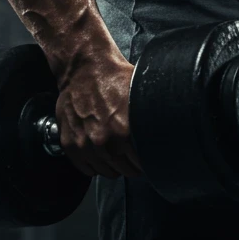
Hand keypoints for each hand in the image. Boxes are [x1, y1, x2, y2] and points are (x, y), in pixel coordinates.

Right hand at [55, 48, 142, 178]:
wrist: (84, 67)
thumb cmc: (112, 77)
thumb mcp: (139, 93)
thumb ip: (150, 115)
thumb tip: (169, 126)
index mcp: (123, 131)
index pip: (141, 164)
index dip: (146, 162)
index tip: (147, 159)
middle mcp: (103, 141)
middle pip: (124, 170)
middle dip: (132, 165)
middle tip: (134, 158)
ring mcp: (84, 144)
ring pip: (105, 172)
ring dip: (113, 167)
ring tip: (118, 156)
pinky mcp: (70, 143)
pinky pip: (86, 168)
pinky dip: (94, 166)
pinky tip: (101, 156)